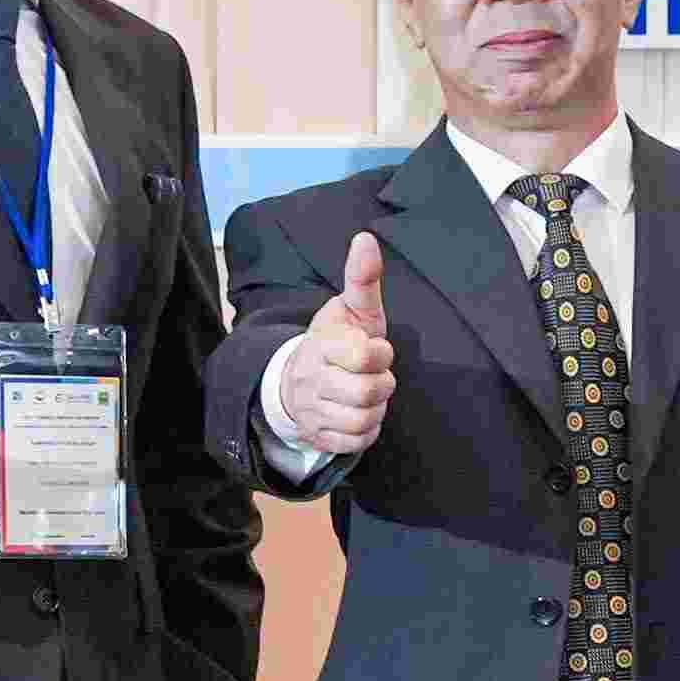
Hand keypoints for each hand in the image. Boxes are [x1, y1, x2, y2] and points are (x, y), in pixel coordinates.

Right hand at [283, 230, 401, 455]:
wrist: (298, 380)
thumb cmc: (337, 341)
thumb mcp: (351, 309)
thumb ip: (362, 278)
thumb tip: (366, 238)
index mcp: (320, 345)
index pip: (364, 355)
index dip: (379, 353)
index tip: (373, 347)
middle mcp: (310, 380)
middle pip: (367, 392)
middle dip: (382, 383)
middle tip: (373, 374)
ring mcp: (312, 411)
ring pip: (363, 420)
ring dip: (375, 408)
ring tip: (366, 393)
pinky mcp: (320, 438)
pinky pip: (357, 442)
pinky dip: (367, 430)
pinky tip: (360, 412)